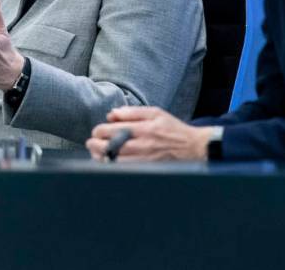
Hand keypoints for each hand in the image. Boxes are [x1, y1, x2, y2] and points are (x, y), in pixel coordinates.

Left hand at [86, 106, 214, 161]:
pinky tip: (108, 164)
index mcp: (143, 128)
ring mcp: (144, 160)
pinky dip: (113, 167)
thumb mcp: (155, 113)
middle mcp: (142, 145)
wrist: (193, 147)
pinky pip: (124, 171)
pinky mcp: (147, 170)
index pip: (112, 130)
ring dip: (101, 158)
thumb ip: (132, 112)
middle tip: (91, 143)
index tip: (96, 131)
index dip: (99, 131)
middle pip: (110, 147)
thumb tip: (112, 114)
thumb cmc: (173, 128)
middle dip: (95, 145)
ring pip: (114, 162)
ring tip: (96, 154)